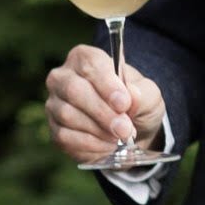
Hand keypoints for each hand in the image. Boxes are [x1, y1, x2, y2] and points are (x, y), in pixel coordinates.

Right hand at [45, 44, 166, 166]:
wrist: (130, 131)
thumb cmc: (136, 104)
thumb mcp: (149, 96)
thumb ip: (143, 94)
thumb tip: (132, 95)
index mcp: (85, 58)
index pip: (91, 64)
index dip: (107, 84)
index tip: (124, 104)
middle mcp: (63, 77)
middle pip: (74, 90)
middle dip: (102, 112)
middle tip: (125, 129)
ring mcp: (55, 104)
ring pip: (68, 115)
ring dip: (99, 130)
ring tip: (120, 138)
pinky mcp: (55, 129)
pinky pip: (66, 137)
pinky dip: (91, 145)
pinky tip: (107, 146)